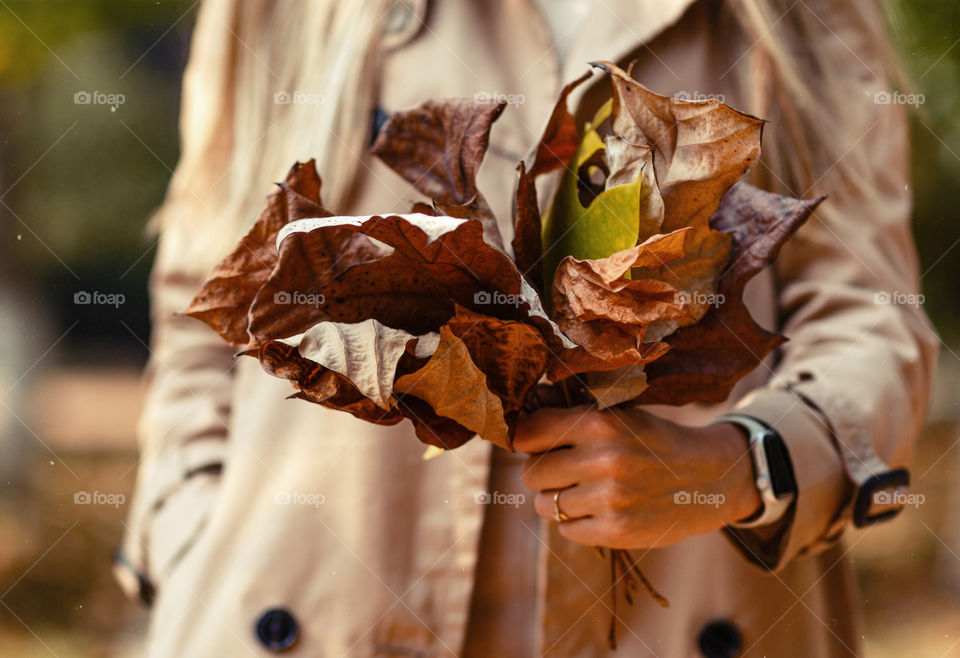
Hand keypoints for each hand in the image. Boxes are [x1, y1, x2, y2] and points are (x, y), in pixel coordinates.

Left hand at [514, 405, 760, 548]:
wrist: (708, 477)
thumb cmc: (653, 442)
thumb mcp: (620, 417)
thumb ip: (574, 421)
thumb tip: (517, 429)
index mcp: (599, 424)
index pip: (528, 434)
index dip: (527, 441)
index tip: (535, 445)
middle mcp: (602, 459)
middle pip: (531, 473)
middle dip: (541, 473)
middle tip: (563, 472)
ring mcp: (609, 498)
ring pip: (545, 505)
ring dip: (556, 501)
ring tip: (581, 492)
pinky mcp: (617, 530)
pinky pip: (566, 531)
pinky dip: (575, 523)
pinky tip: (597, 511)